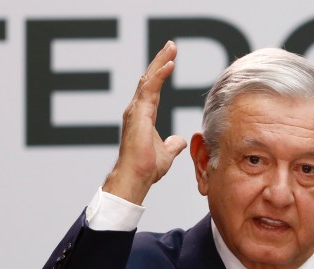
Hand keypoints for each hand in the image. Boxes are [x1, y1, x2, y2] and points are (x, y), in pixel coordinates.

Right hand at [103, 41, 187, 204]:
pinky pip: (150, 89)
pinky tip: (169, 64)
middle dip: (160, 61)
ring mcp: (135, 110)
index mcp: (143, 115)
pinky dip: (159, 75)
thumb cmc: (146, 169)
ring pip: (148, 80)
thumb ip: (172, 145)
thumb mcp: (166, 153)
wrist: (136, 177)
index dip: (161, 73)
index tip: (171, 60)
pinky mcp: (138, 113)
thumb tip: (179, 141)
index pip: (153, 89)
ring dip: (160, 62)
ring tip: (171, 48)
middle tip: (171, 46)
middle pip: (149, 79)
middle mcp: (136, 110)